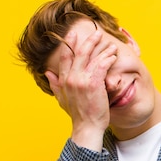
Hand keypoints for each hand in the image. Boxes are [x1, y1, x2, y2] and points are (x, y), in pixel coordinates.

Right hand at [45, 28, 117, 151]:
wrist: (87, 127)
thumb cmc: (78, 115)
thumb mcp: (63, 99)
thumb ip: (56, 85)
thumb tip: (48, 73)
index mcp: (63, 80)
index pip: (65, 57)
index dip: (69, 44)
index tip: (73, 34)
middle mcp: (71, 77)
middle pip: (79, 52)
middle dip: (89, 41)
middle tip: (97, 33)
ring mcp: (82, 79)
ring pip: (92, 57)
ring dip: (103, 49)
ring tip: (111, 44)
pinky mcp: (94, 83)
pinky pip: (101, 65)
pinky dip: (108, 59)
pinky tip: (113, 56)